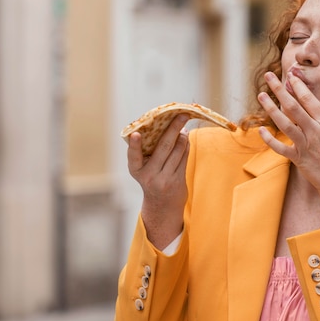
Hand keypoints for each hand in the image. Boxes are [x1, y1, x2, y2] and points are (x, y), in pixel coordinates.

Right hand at [127, 114, 189, 248]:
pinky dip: (186, 146)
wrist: (162, 206)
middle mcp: (149, 176)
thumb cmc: (151, 179)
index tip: (135, 134)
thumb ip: (149, 151)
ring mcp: (164, 179)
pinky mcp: (177, 181)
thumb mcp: (144, 168)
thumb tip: (166, 126)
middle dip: (173, 128)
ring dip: (182, 136)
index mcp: (136, 170)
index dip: (134, 145)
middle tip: (181, 115)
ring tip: (183, 128)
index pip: (133, 156)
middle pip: (164, 147)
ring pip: (177, 151)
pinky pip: (184, 158)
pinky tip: (185, 139)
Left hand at [257, 71, 319, 224]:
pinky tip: (261, 130)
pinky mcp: (297, 159)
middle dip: (279, 90)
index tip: (290, 75)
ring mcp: (304, 146)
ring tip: (261, 95)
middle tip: (268, 76)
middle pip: (292, 107)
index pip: (309, 100)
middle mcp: (314, 132)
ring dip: (270, 108)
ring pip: (283, 124)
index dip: (298, 86)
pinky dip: (269, 139)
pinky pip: (280, 147)